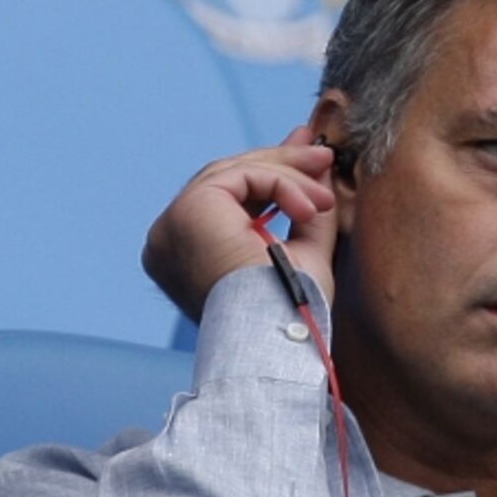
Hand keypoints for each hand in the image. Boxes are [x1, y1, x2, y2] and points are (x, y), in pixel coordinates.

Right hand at [142, 126, 338, 321]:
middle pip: (228, 180)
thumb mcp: (304, 254)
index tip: (310, 161)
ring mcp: (174, 224)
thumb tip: (320, 169)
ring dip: (290, 178)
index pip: (227, 199)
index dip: (270, 176)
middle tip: (323, 154)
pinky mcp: (190, 211)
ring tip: (327, 197)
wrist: (275, 342)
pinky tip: (311, 208)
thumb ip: (306, 212)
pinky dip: (283, 185)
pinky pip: (243, 177)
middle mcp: (170, 238)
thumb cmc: (290, 314)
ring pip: (236, 174)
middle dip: (282, 164)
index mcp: (188, 254)